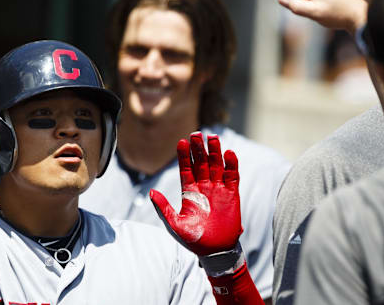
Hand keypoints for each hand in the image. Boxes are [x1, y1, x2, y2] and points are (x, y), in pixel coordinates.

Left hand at [149, 132, 241, 255]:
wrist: (214, 251)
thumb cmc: (192, 239)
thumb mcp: (174, 224)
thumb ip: (163, 208)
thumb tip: (151, 193)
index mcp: (189, 191)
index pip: (186, 168)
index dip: (184, 156)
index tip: (181, 141)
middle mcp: (203, 186)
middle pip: (201, 163)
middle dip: (198, 148)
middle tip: (197, 134)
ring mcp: (218, 189)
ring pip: (216, 165)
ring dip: (215, 152)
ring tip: (213, 137)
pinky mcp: (232, 195)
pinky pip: (232, 176)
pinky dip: (232, 165)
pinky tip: (229, 153)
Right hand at [278, 0, 367, 33]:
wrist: (356, 14)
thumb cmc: (338, 13)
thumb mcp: (314, 12)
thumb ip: (295, 6)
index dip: (296, 4)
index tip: (312, 7)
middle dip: (302, 4)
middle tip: (318, 8)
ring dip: (307, 5)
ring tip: (322, 7)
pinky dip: (311, 3)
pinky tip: (323, 5)